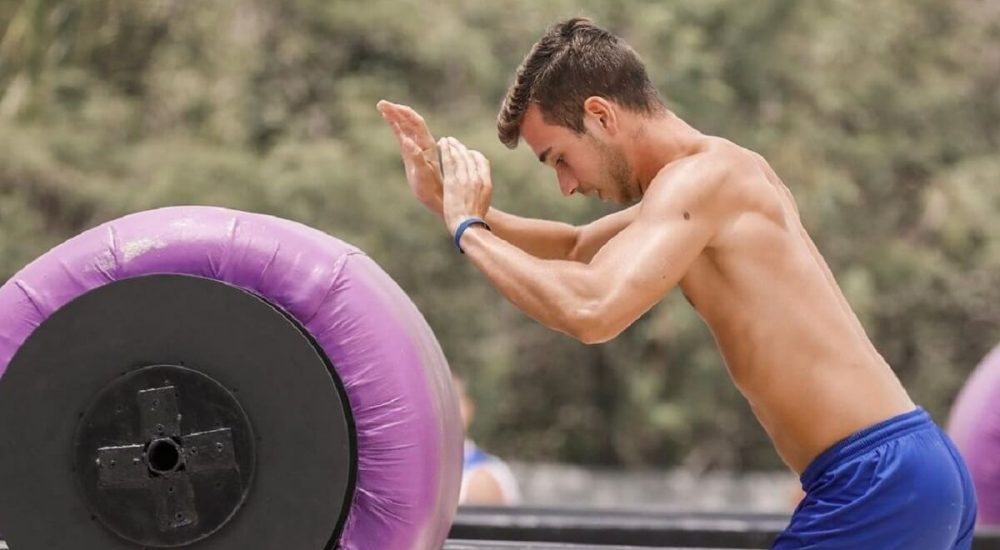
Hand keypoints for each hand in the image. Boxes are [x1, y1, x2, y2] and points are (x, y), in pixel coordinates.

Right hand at [376, 100, 443, 217]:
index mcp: (427, 145)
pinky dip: (397, 128)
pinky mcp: (412, 155)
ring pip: (406, 128)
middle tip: (380, 104)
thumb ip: (415, 157)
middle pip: (409, 121)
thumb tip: (406, 140)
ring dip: (395, 117)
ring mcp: (418, 149)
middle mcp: (423, 144)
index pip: (414, 122)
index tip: (387, 106)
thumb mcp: (422, 174)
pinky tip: (391, 124)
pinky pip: (405, 137)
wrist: (437, 199)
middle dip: (396, 111)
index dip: (401, 113)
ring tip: (382, 108)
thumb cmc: (431, 190)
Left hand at [439, 137, 492, 233]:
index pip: (482, 161)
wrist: (468, 226)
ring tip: (446, 140)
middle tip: (453, 141)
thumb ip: (481, 193)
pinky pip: (449, 160)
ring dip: (452, 146)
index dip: (474, 154)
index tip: (467, 152)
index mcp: (487, 183)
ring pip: (459, 156)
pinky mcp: (452, 181)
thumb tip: (478, 191)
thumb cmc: (473, 220)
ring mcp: (465, 179)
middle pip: (470, 156)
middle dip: (461, 147)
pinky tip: (441, 144)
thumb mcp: (483, 204)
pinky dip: (445, 150)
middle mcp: (477, 178)